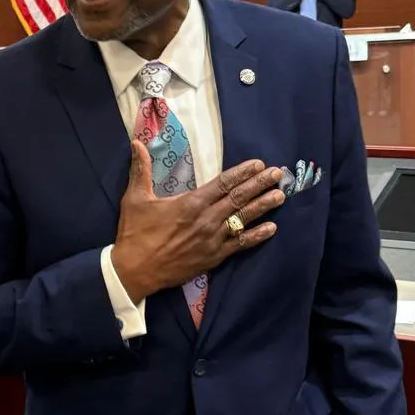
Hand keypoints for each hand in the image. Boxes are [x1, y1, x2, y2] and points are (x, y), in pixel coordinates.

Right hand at [112, 147, 283, 303]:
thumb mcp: (135, 198)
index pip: (223, 183)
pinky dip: (257, 236)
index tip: (258, 164)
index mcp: (190, 203)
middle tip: (278, 174)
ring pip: (243, 219)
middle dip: (260, 184)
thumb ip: (140, 170)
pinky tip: (272, 229)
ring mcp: (213, 239)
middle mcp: (206, 219)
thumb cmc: (135, 234)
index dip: (243, 172)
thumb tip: (137, 143)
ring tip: (280, 196)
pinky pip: (240, 245)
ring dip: (263, 206)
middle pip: (239, 198)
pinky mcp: (213, 257)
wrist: (135, 271)